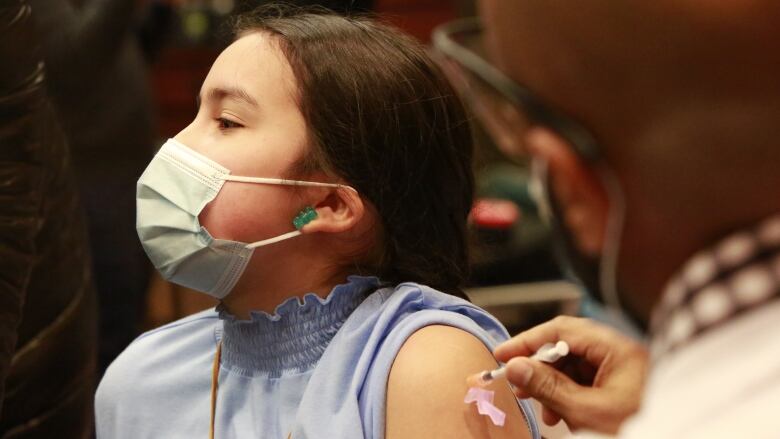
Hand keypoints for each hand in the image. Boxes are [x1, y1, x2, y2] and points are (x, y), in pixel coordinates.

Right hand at [494, 316, 648, 433]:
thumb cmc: (638, 429)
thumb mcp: (586, 411)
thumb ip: (548, 387)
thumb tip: (516, 367)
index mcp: (619, 349)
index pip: (563, 330)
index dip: (529, 341)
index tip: (504, 354)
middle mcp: (622, 354)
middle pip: (568, 345)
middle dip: (539, 365)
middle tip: (517, 380)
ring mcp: (623, 371)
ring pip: (574, 365)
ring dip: (551, 384)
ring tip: (539, 406)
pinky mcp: (621, 388)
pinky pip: (585, 381)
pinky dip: (567, 394)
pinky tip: (558, 413)